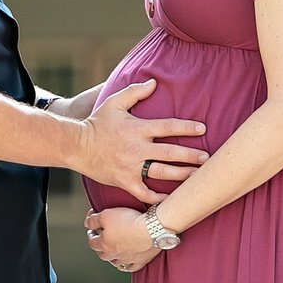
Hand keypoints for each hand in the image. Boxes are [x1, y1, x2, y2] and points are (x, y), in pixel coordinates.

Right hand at [82, 79, 206, 203]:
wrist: (76, 146)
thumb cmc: (97, 123)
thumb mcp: (114, 102)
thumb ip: (135, 92)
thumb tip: (154, 83)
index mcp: (137, 128)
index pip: (168, 126)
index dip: (187, 127)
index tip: (202, 129)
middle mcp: (136, 148)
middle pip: (171, 152)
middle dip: (191, 155)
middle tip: (207, 158)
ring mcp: (131, 167)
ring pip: (162, 173)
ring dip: (182, 175)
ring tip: (198, 177)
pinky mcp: (124, 181)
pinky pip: (144, 193)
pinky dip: (159, 198)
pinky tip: (172, 199)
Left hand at [84, 207, 158, 273]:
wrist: (152, 228)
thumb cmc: (129, 221)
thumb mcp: (106, 215)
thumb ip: (93, 220)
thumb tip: (87, 223)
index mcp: (104, 244)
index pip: (92, 242)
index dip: (91, 235)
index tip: (92, 230)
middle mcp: (114, 255)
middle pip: (102, 254)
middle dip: (100, 246)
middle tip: (102, 239)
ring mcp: (128, 259)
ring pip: (116, 262)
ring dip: (113, 257)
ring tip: (113, 251)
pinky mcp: (141, 260)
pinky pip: (132, 267)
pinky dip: (128, 265)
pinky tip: (128, 262)